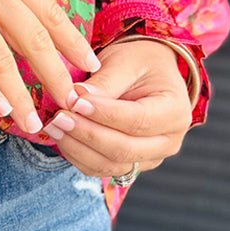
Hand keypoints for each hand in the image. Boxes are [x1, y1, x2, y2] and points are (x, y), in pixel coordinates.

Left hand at [37, 38, 193, 178]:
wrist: (149, 74)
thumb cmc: (140, 62)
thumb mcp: (125, 62)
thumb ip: (105, 82)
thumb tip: (76, 98)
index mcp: (175, 111)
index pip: (137, 120)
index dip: (103, 114)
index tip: (75, 101)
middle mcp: (168, 141)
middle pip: (124, 149)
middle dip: (86, 134)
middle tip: (58, 117)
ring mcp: (151, 158)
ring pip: (110, 165)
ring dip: (77, 148)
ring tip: (54, 126)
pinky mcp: (131, 165)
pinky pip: (101, 169)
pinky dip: (78, 156)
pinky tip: (61, 137)